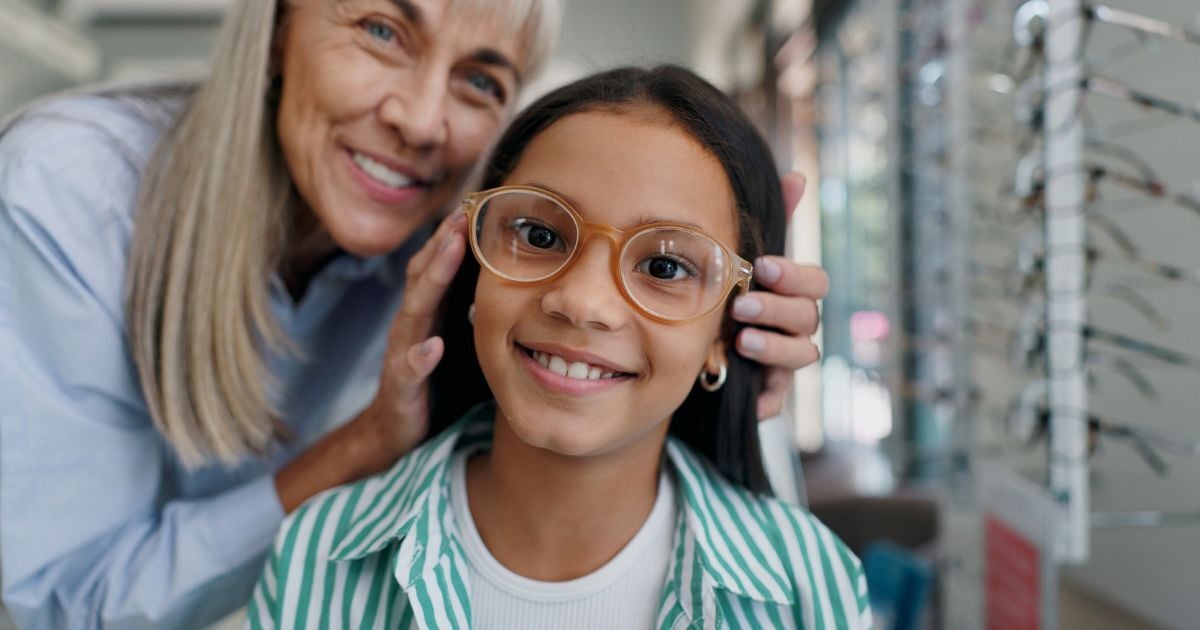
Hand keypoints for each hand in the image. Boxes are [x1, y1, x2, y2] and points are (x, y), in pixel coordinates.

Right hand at [276, 213, 468, 512]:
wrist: (397, 433)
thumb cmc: (436, 384)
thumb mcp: (460, 342)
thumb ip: (475, 311)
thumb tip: (516, 280)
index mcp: (429, 315)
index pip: (439, 268)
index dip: (456, 237)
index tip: (479, 205)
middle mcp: (412, 327)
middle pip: (424, 277)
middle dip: (443, 244)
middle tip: (464, 212)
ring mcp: (403, 355)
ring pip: (414, 311)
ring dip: (432, 279)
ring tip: (450, 251)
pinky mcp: (401, 389)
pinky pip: (408, 371)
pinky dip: (419, 357)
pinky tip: (432, 347)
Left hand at [731, 173, 827, 419]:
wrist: (685, 350)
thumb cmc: (725, 294)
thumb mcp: (739, 257)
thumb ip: (771, 221)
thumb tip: (797, 176)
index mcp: (792, 293)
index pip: (814, 282)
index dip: (794, 275)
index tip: (762, 266)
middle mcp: (796, 327)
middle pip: (808, 318)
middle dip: (778, 310)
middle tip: (744, 305)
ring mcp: (785, 362)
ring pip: (802, 356)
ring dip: (775, 348)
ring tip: (742, 342)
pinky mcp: (770, 395)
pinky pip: (778, 402)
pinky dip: (767, 401)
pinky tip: (749, 398)